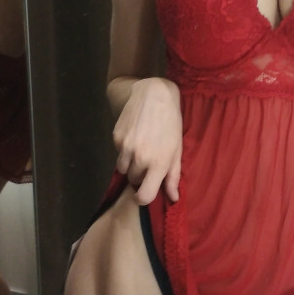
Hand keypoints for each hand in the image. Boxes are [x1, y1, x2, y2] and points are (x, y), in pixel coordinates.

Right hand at [113, 78, 181, 203]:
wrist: (154, 96)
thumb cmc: (171, 124)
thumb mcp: (177, 150)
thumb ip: (173, 176)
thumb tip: (173, 198)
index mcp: (158, 164)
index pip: (144, 196)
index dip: (142, 198)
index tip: (144, 193)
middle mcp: (140, 158)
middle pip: (133, 180)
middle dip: (140, 174)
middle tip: (149, 159)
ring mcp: (126, 148)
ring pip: (123, 168)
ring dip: (130, 164)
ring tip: (140, 149)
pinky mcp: (116, 138)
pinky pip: (117, 152)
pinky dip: (124, 149)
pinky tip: (134, 136)